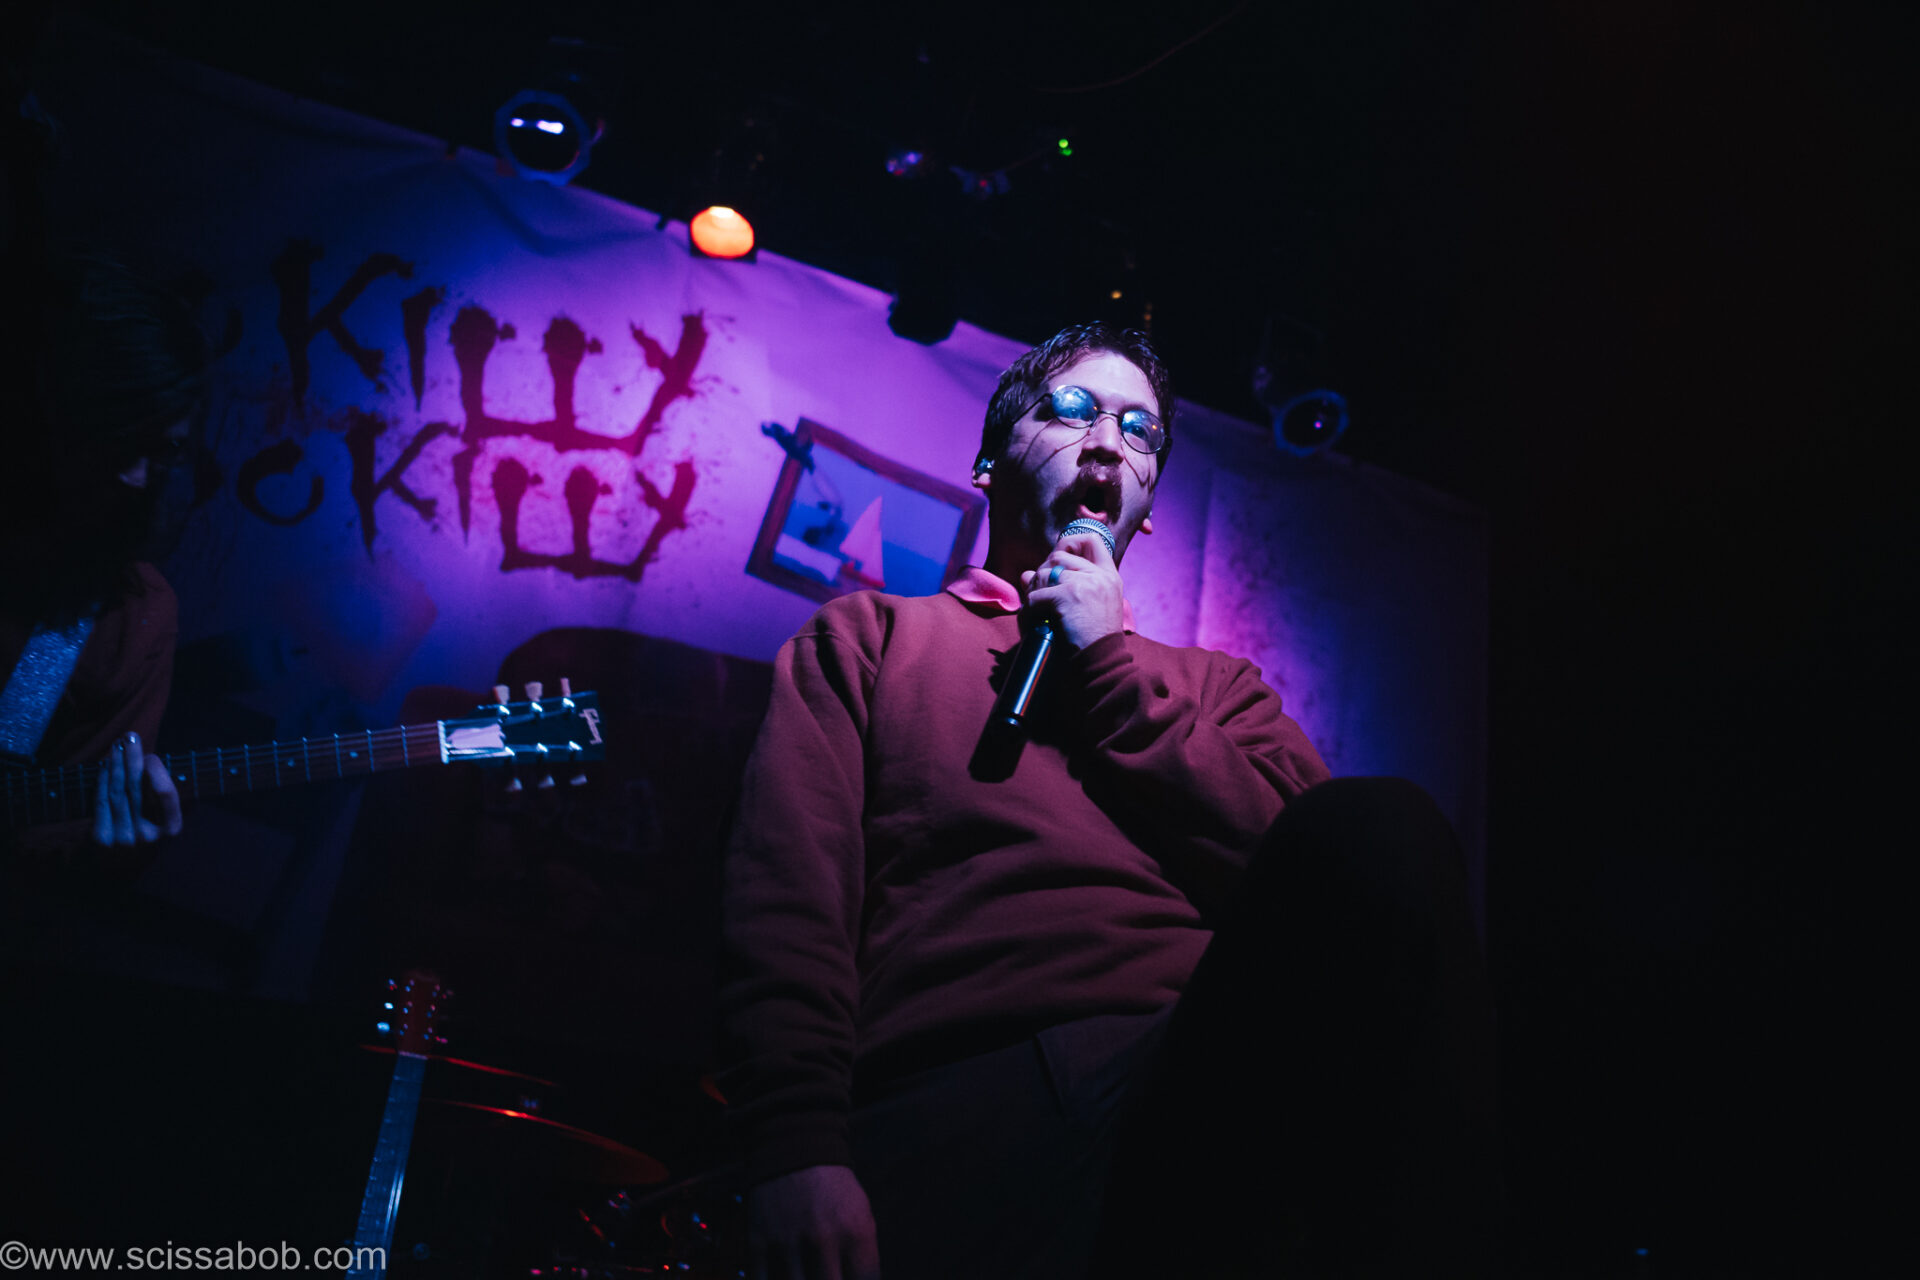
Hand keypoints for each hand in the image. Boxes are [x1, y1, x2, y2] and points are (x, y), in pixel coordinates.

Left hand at [91, 731, 182, 847]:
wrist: (119, 864)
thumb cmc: (147, 827)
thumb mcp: (163, 814)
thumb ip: (160, 791)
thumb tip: (145, 759)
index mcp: (171, 829)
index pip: (166, 795)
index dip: (157, 772)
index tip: (151, 755)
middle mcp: (148, 835)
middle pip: (137, 788)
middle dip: (133, 758)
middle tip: (130, 737)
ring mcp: (123, 838)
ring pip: (118, 792)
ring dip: (116, 764)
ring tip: (117, 745)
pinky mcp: (102, 837)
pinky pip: (102, 800)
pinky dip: (103, 779)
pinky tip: (107, 764)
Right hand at [747, 1164, 881, 1279]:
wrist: (795, 1147)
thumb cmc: (835, 1189)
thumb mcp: (862, 1215)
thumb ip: (863, 1258)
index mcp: (855, 1232)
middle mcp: (823, 1238)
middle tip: (826, 1278)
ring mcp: (788, 1240)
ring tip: (806, 1276)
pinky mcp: (759, 1239)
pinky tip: (781, 1277)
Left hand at [1021, 527, 1126, 649]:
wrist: (1101, 663)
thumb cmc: (1092, 640)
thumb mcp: (1089, 607)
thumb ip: (1063, 585)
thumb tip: (1026, 574)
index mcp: (1109, 576)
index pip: (1091, 541)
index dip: (1070, 543)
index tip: (1058, 558)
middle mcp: (1098, 575)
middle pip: (1057, 557)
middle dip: (1042, 575)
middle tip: (1041, 597)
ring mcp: (1084, 582)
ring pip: (1042, 574)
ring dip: (1033, 594)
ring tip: (1037, 614)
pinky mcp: (1068, 595)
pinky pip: (1034, 596)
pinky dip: (1029, 612)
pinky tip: (1035, 624)